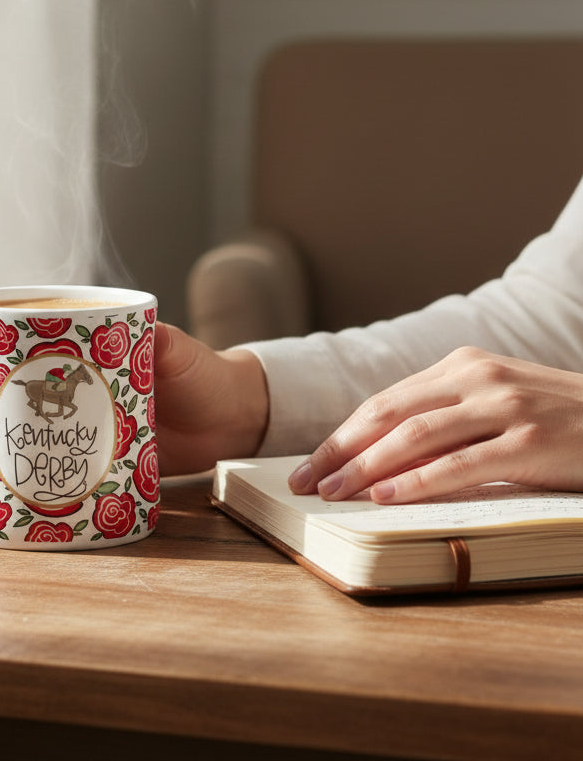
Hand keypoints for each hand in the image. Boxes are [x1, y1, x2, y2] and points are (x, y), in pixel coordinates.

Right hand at [0, 322, 269, 474]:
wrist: (228, 422)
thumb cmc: (198, 374)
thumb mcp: (174, 350)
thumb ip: (158, 339)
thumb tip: (142, 331)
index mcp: (73, 344)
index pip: (7, 333)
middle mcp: (59, 381)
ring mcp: (64, 419)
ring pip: (1, 418)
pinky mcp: (76, 455)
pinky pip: (30, 456)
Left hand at [288, 346, 582, 503]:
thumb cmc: (556, 421)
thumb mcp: (495, 404)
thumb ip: (445, 418)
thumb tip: (375, 459)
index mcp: (461, 365)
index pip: (385, 402)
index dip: (341, 436)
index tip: (309, 466)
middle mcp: (478, 377)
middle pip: (389, 415)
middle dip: (340, 451)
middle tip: (305, 483)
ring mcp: (506, 406)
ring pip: (417, 435)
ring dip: (367, 467)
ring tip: (334, 493)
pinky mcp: (532, 439)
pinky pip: (462, 463)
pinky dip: (418, 480)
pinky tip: (387, 496)